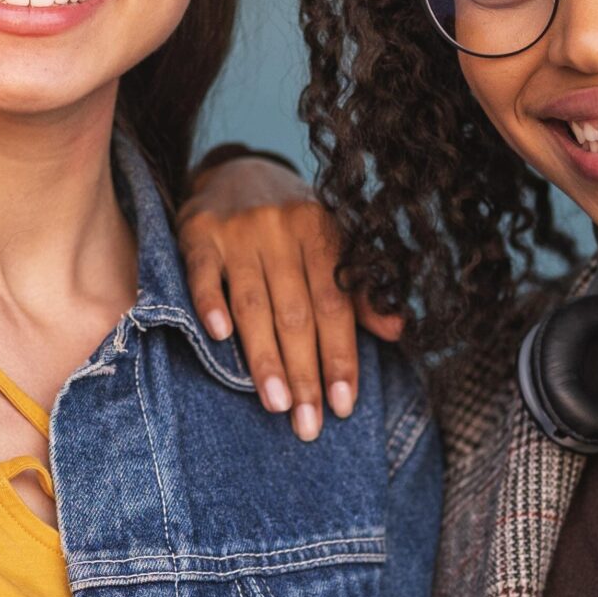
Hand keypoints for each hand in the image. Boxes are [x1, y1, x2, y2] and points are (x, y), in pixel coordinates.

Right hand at [179, 154, 404, 440]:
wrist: (238, 172)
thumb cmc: (293, 225)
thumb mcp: (332, 245)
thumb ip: (361, 289)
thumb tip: (399, 330)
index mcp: (324, 232)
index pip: (335, 306)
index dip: (340, 357)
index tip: (342, 405)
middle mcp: (284, 227)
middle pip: (296, 313)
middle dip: (304, 373)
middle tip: (308, 424)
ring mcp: (239, 230)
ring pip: (254, 303)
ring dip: (265, 357)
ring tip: (276, 404)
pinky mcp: (199, 232)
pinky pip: (204, 274)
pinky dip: (211, 304)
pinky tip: (220, 338)